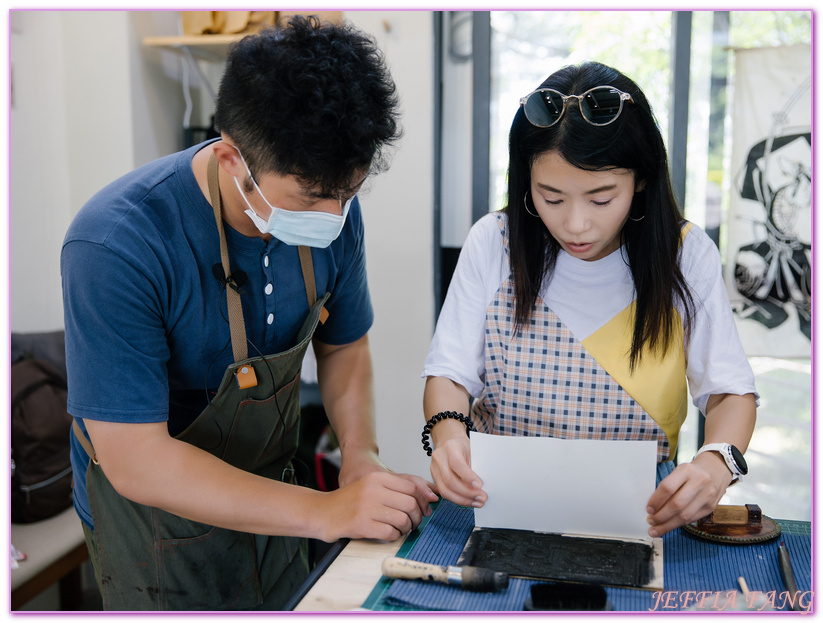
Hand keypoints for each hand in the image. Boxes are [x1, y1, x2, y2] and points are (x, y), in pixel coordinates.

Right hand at [319, 471, 436, 541]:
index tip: (424, 510)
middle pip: (411, 504)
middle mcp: (373, 490)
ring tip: (399, 529)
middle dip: (416, 517)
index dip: (423, 501)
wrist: (323, 512)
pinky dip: (394, 536)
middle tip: (412, 523)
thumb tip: (432, 496)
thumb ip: (400, 489)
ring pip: (403, 520)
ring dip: (405, 529)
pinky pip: (390, 533)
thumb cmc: (351, 501)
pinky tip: (388, 534)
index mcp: (377, 478)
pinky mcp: (362, 525)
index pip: (412, 488)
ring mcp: (367, 507)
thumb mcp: (373, 486)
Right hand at [430, 434, 485, 507]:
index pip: (457, 464)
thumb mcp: (472, 450)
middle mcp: (439, 457)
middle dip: (467, 493)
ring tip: (476, 502)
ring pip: (445, 490)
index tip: (479, 486)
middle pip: (450, 480)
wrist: (449, 441)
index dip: (468, 477)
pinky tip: (468, 501)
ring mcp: (434, 468)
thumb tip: (482, 486)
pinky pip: (444, 493)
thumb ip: (475, 465)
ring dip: (463, 500)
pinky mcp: (434, 478)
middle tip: (481, 498)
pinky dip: (457, 499)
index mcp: (450, 447)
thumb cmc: (462, 446)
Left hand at [645, 452, 732, 536]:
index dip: (656, 501)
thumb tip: (653, 507)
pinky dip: (678, 524)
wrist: (716, 470)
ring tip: (656, 529)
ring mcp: (707, 495)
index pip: (668, 487)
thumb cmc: (692, 472)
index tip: (648, 509)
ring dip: (668, 525)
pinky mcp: (711, 507)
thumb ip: (668, 486)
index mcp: (687, 470)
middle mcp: (699, 482)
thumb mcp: (679, 471)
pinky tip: (669, 526)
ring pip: (685, 516)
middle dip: (661, 516)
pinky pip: (692, 519)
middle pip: (677, 504)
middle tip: (650, 521)